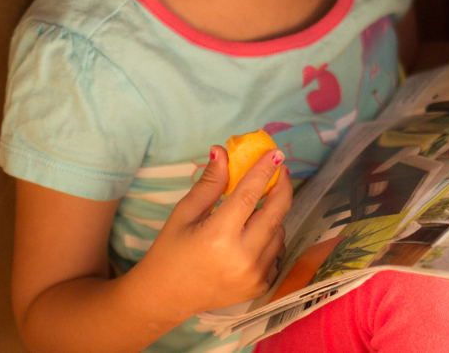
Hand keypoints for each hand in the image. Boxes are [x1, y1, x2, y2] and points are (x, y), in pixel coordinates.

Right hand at [122, 145, 293, 319]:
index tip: (274, 154)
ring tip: (252, 211)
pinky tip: (251, 236)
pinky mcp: (260, 286)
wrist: (166, 297)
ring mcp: (254, 275)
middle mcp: (242, 257)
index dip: (263, 172)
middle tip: (278, 172)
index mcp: (218, 236)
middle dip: (281, 188)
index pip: (249, 196)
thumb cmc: (171, 251)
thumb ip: (208, 184)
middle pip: (275, 213)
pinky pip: (276, 252)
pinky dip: (269, 238)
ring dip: (271, 215)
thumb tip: (222, 151)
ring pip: (278, 232)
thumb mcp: (184, 214)